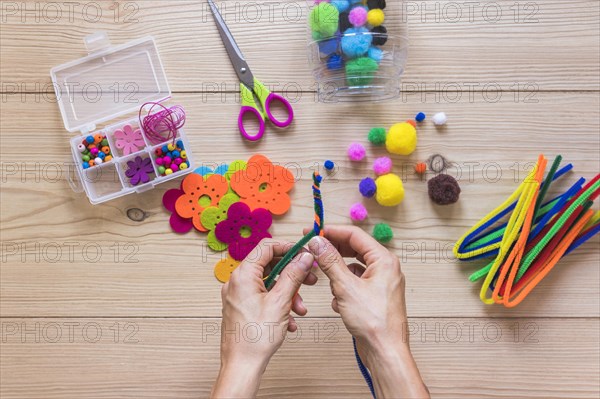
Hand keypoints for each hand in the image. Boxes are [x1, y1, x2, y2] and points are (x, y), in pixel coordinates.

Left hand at [211, 239, 316, 397]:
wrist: (242, 366)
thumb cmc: (255, 338)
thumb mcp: (281, 302)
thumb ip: (293, 275)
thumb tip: (304, 257)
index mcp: (243, 275)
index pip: (266, 247)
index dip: (288, 247)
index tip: (304, 253)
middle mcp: (237, 282)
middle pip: (269, 265)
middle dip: (292, 274)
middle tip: (309, 279)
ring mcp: (238, 295)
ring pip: (269, 283)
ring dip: (288, 293)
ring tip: (299, 308)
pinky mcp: (242, 307)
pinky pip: (263, 297)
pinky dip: (278, 303)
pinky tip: (289, 320)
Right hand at [307, 226, 428, 398]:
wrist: (385, 351)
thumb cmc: (374, 322)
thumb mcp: (346, 287)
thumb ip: (330, 261)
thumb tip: (318, 242)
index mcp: (384, 260)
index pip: (355, 235)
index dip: (332, 231)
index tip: (313, 231)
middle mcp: (385, 268)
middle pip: (354, 249)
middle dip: (333, 253)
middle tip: (313, 250)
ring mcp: (381, 282)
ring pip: (352, 268)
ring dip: (337, 274)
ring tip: (328, 283)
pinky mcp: (374, 296)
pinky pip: (354, 283)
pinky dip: (343, 289)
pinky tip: (339, 302)